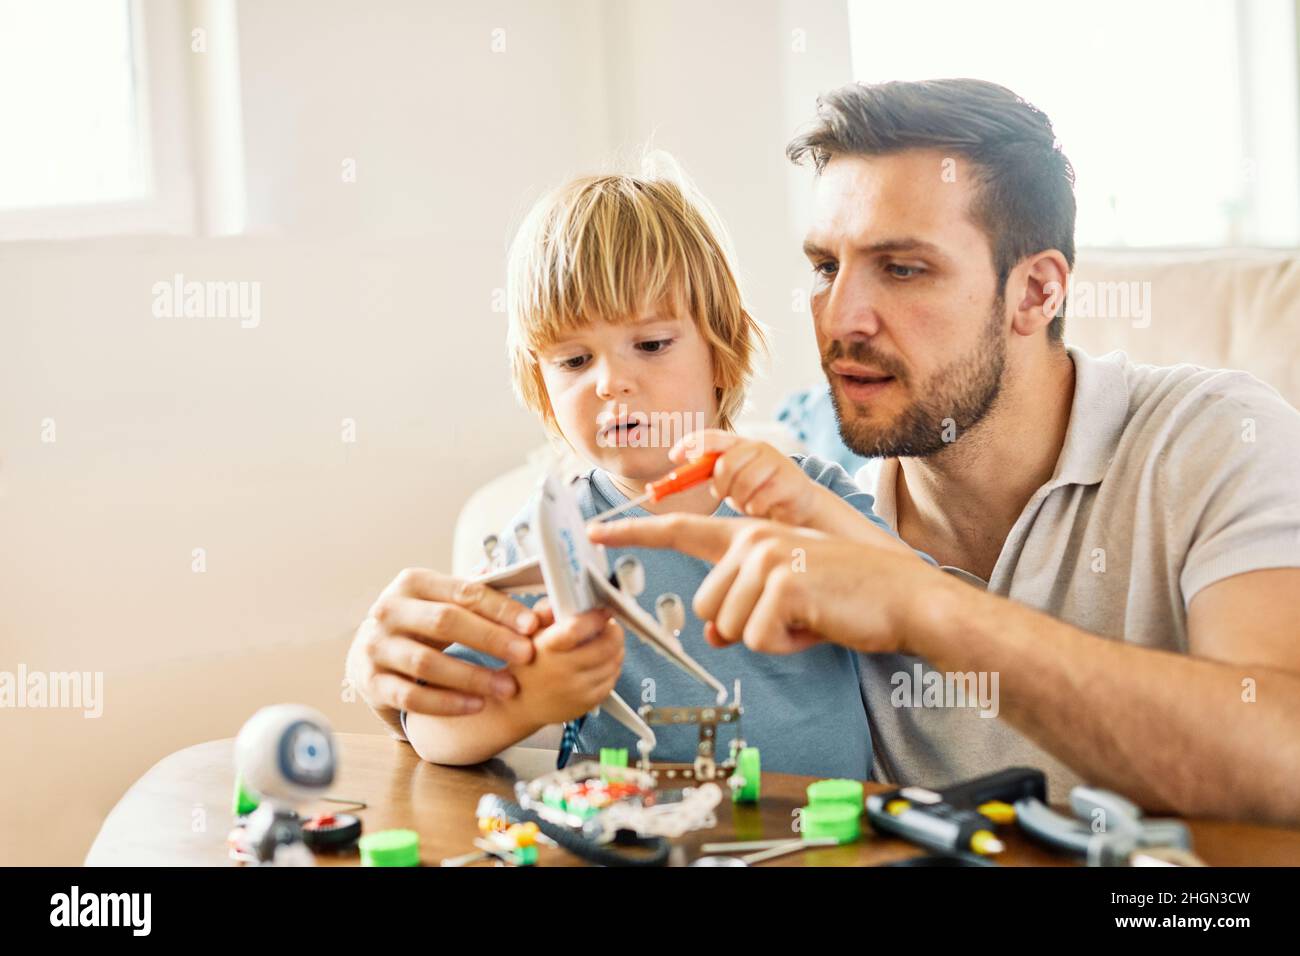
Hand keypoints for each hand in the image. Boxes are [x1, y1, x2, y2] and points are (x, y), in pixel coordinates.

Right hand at [347, 568, 544, 720]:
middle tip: (526, 655)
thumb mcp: (442, 602)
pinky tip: (476, 706)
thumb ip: (482, 602)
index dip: (499, 608)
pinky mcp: (372, 683)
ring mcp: (376, 647)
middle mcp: (389, 610)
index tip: (531, 625)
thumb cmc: (421, 623)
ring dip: (473, 676)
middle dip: (491, 639)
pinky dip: (447, 703)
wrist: (369, 652)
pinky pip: (412, 697)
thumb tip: (540, 609)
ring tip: (508, 687)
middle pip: (445, 621)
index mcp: (413, 582)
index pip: (463, 591)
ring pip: (427, 662)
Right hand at [511, 609, 625, 724]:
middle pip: (607, 645)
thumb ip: (546, 612)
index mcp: (547, 648)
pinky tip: (600, 664)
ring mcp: (577, 688)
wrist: (521, 705)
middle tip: (608, 627)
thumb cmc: (527, 666)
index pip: (578, 628)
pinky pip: (613, 679)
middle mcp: (562, 669)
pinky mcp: (588, 702)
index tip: (602, 611)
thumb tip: (564, 598)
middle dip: (613, 631)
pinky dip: (611, 668)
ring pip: (615, 661)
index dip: (596, 616)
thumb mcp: (529, 633)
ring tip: (603, 644)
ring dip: (615, 649)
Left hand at [588, 514, 951, 655]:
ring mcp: (767, 558)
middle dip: (745, 626)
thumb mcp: (786, 599)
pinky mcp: (783, 584)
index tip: (595, 532)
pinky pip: (759, 639)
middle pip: (708, 607)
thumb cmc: (846, 597)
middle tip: (792, 614)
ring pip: (730, 627)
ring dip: (770, 636)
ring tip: (808, 615)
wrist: (902, 598)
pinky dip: (788, 645)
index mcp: (750, 535)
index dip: (634, 533)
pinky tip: (816, 622)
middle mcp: (752, 539)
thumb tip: (712, 634)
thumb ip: (743, 607)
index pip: (682, 531)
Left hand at [673, 429, 819, 525]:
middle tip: (724, 495)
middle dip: (720, 486)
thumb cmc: (758, 491)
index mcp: (741, 444)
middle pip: (726, 464)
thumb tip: (674, 474)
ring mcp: (776, 462)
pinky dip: (754, 508)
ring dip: (739, 500)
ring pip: (742, 484)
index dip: (691, 444)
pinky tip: (760, 508)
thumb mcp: (732, 479)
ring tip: (746, 503)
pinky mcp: (789, 481)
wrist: (799, 505)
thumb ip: (709, 472)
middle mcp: (758, 448)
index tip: (673, 457)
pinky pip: (759, 499)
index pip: (713, 437)